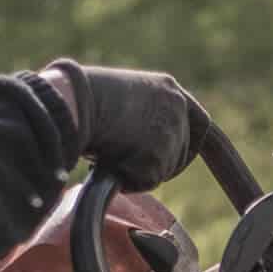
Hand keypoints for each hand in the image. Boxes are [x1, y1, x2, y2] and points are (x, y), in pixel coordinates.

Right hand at [44, 59, 215, 191]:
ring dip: (139, 172)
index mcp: (168, 89)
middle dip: (158, 165)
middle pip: (183, 153)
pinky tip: (106, 164)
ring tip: (108, 156)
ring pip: (163, 170)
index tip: (177, 158)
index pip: (199, 122)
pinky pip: (146, 181)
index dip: (190, 144)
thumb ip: (140, 118)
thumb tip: (141, 149)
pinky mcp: (159, 155)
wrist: (72, 102)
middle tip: (125, 162)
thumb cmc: (82, 101)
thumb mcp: (120, 100)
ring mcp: (170, 132)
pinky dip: (127, 181)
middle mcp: (177, 108)